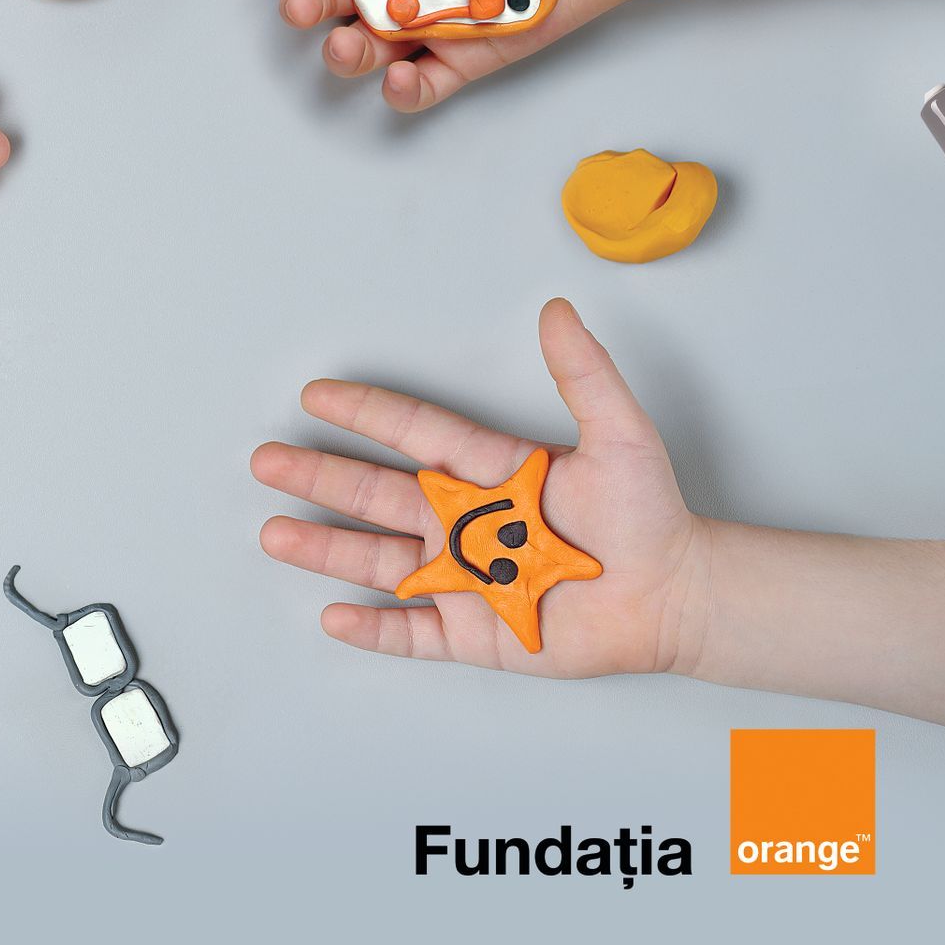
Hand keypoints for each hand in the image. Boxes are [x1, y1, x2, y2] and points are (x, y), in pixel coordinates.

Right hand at [252, 300, 708, 676]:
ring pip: (379, 562)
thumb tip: (558, 310)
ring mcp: (465, 579)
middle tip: (267, 460)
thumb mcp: (620, 434)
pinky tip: (332, 614)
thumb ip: (584, 373)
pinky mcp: (477, 634)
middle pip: (377, 495)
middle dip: (320, 478)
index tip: (317, 394)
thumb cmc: (650, 516)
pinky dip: (373, 628)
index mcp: (490, 472)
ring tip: (275, 533)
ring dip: (326, 549)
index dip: (366, 414)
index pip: (415, 434)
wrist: (676, 596)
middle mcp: (466, 523)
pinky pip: (412, 633)